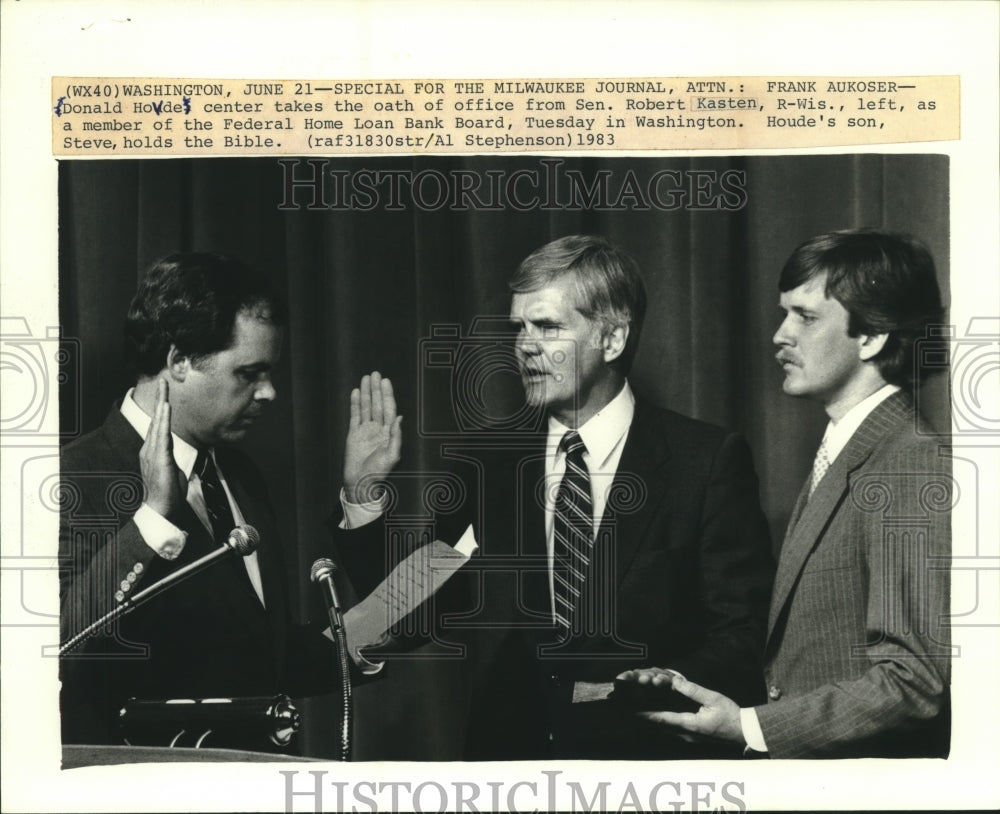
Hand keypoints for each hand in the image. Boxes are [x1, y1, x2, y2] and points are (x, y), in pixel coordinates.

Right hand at [139, 378, 186, 519]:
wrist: (161, 509)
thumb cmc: (167, 492)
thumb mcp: (171, 469)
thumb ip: (170, 457)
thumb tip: (172, 451)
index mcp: (153, 451)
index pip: (158, 425)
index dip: (161, 408)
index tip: (164, 393)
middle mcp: (150, 449)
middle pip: (156, 419)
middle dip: (160, 399)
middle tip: (163, 381)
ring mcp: (153, 453)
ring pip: (158, 424)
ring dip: (161, 404)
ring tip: (164, 388)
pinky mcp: (159, 458)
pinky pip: (162, 436)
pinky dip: (163, 421)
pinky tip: (165, 408)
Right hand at [344, 371, 402, 503]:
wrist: (361, 482)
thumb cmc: (379, 472)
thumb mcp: (392, 455)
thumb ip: (396, 436)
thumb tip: (400, 417)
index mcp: (388, 433)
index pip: (389, 409)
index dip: (387, 395)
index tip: (385, 382)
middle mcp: (377, 429)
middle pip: (377, 404)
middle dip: (376, 389)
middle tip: (375, 374)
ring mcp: (365, 430)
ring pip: (366, 407)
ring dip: (365, 393)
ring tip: (365, 378)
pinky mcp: (353, 434)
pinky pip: (354, 416)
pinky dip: (354, 404)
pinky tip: (355, 392)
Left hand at [616, 670, 742, 742]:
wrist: (745, 733)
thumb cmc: (731, 716)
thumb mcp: (713, 698)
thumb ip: (693, 690)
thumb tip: (676, 681)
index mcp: (691, 724)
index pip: (663, 719)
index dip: (647, 715)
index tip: (633, 711)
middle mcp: (687, 734)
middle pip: (662, 725)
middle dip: (648, 716)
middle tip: (633, 709)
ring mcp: (690, 737)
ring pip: (667, 729)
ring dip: (656, 720)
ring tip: (643, 710)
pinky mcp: (694, 737)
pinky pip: (675, 730)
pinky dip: (666, 722)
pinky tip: (662, 716)